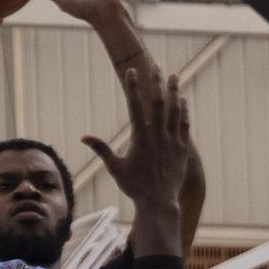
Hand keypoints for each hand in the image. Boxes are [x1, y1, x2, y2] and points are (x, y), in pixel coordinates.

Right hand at [83, 66, 190, 208]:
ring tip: (174, 75)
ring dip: (174, 91)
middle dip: (156, 81)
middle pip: (157, 102)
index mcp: (140, 138)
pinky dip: (183, 111)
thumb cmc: (135, 187)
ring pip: (174, 110)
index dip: (133, 86)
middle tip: (156, 65)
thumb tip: (84, 137)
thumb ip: (101, 149)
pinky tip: (182, 100)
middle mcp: (157, 136)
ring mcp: (171, 141)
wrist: (159, 203)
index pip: (135, 105)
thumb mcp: (115, 168)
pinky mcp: (182, 149)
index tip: (132, 70)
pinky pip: (184, 124)